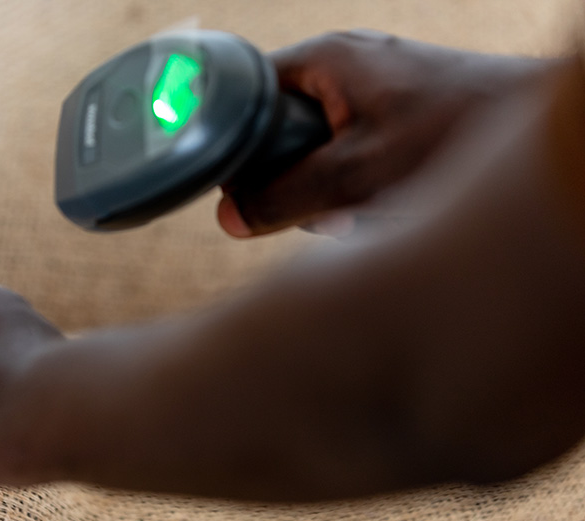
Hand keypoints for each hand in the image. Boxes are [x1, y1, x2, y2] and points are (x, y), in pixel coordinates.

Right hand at [218, 30, 548, 236]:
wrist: (531, 126)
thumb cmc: (454, 133)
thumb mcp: (355, 175)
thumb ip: (286, 196)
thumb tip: (232, 217)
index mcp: (325, 59)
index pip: (248, 96)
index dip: (242, 147)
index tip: (251, 189)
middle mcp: (345, 65)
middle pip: (283, 130)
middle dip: (297, 180)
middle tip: (326, 209)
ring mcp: (373, 86)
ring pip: (319, 147)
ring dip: (332, 189)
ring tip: (364, 210)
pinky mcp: (396, 110)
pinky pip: (353, 150)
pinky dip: (360, 182)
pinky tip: (385, 202)